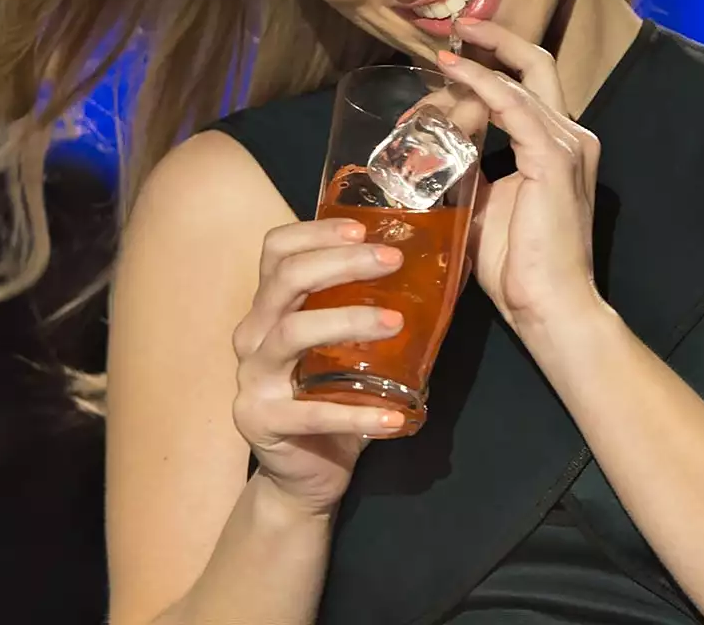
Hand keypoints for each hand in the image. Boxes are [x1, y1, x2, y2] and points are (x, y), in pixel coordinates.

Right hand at [229, 218, 408, 517]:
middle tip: (392, 260)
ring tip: (397, 322)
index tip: (364, 229)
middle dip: (339, 262)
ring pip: (291, 333)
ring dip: (348, 321)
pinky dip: (359, 415)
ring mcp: (252, 378)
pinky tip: (397, 416)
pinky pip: (313, 412)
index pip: (277, 250)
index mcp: (270, 307)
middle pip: (285, 280)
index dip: (316, 232)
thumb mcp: (352, 347)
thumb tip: (451, 265)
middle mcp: (253, 335)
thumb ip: (380, 306)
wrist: (305, 474)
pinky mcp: (260, 421)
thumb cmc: (333, 399)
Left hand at [436, 17, 604, 331]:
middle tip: (453, 28)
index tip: (447, 54)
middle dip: (494, 39)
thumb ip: (470, 167)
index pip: (525, 86)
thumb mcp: (485, 201)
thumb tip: (434, 146)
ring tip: (435, 61)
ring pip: (515, 83)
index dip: (487, 65)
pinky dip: (481, 83)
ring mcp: (567, 145)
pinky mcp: (555, 159)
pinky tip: (452, 72)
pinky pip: (513, 105)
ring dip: (469, 72)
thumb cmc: (518, 265)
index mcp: (557, 145)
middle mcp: (570, 135)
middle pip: (535, 64)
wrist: (549, 306)